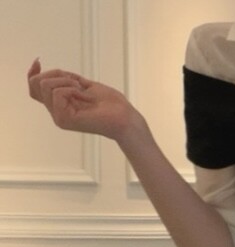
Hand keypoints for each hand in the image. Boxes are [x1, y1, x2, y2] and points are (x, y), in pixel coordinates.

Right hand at [27, 58, 143, 140]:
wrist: (125, 117)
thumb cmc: (111, 104)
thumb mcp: (83, 84)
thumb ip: (63, 79)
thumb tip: (39, 66)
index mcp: (60, 105)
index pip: (34, 89)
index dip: (32, 73)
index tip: (39, 61)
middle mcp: (56, 113)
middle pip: (36, 84)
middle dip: (56, 74)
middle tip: (78, 83)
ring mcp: (59, 117)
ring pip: (44, 85)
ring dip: (65, 80)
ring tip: (83, 90)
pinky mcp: (63, 119)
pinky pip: (57, 92)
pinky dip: (71, 88)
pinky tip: (84, 96)